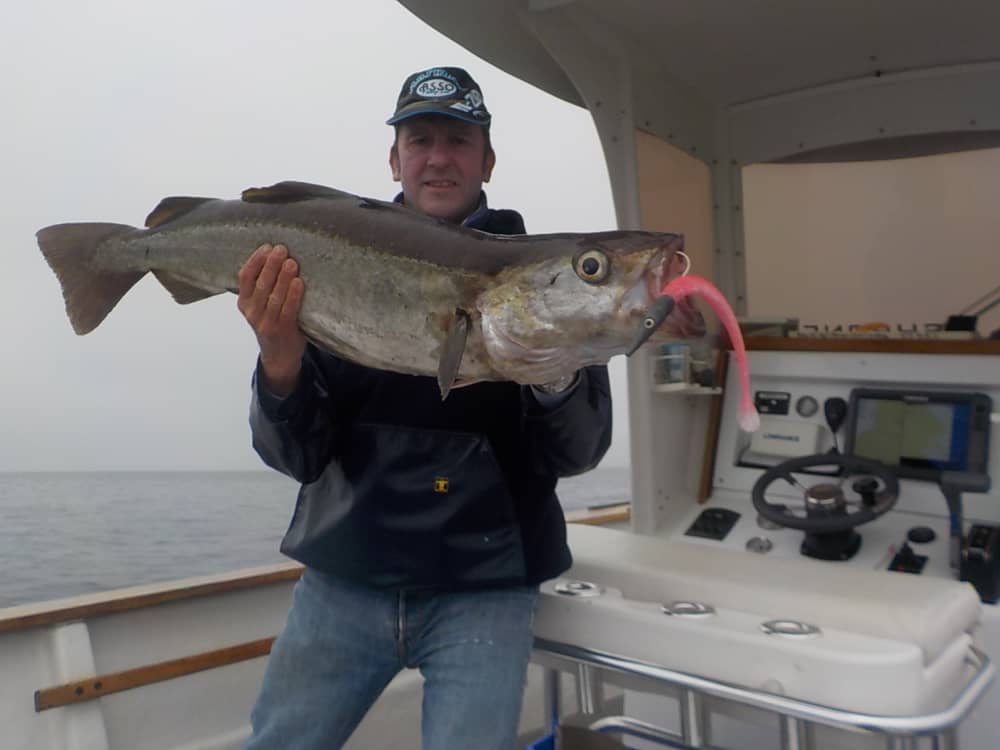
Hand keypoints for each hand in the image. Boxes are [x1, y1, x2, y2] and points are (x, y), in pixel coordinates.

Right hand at [237, 243, 306, 396]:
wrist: (279, 357)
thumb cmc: (273, 325)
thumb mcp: (260, 307)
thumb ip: (262, 288)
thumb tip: (275, 257)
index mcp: (244, 303)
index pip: (245, 277)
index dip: (255, 261)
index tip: (266, 247)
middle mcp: (252, 313)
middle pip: (260, 284)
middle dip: (271, 265)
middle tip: (282, 249)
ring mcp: (266, 323)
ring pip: (273, 296)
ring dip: (283, 278)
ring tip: (291, 262)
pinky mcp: (282, 330)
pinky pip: (288, 310)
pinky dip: (293, 295)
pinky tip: (299, 282)